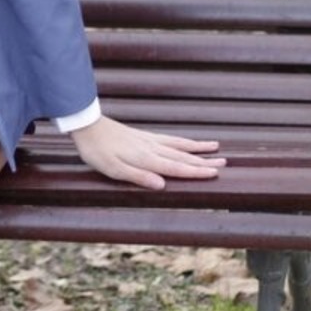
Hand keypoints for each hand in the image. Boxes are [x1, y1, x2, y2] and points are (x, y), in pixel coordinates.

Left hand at [70, 115, 224, 190]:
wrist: (86, 125)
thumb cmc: (96, 151)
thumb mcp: (113, 169)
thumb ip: (138, 176)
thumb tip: (162, 185)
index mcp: (146, 159)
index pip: (176, 168)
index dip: (195, 172)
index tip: (215, 173)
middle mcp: (151, 149)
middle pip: (183, 156)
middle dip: (204, 161)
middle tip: (224, 163)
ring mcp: (148, 140)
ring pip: (179, 146)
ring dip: (197, 149)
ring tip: (216, 148)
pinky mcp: (143, 136)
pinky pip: (169, 139)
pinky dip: (182, 141)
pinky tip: (187, 142)